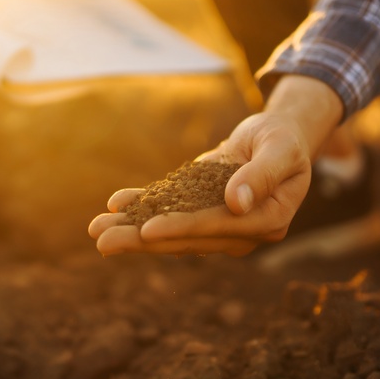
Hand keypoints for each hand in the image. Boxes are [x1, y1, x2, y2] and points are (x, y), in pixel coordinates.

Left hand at [88, 75, 344, 255]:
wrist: (276, 136)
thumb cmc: (284, 140)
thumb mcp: (280, 149)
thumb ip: (261, 175)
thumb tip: (236, 205)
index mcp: (266, 222)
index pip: (216, 227)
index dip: (181, 228)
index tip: (146, 230)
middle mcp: (239, 232)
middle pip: (186, 238)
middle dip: (142, 240)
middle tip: (103, 241)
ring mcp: (217, 225)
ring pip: (170, 231)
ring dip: (132, 231)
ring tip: (96, 230)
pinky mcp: (200, 210)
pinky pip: (167, 210)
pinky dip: (140, 207)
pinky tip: (114, 205)